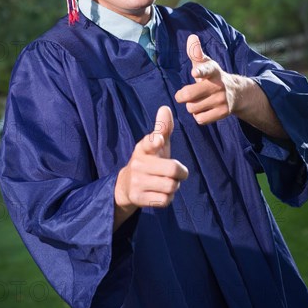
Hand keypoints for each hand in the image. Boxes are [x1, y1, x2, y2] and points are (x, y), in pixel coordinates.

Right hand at [114, 106, 187, 228]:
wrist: (127, 186)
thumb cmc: (149, 161)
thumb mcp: (155, 144)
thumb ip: (163, 128)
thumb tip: (165, 107)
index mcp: (143, 148)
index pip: (148, 142)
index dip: (155, 141)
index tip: (158, 140)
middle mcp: (138, 164)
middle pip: (173, 169)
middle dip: (181, 173)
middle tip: (178, 173)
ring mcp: (137, 182)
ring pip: (171, 186)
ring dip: (174, 186)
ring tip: (167, 182)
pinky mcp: (138, 198)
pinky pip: (165, 200)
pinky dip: (168, 198)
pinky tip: (161, 193)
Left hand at [175, 34, 238, 123]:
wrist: (236, 93)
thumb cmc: (212, 77)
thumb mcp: (206, 64)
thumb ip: (195, 53)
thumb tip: (191, 36)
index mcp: (213, 70)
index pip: (206, 69)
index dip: (200, 71)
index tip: (195, 73)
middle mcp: (219, 85)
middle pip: (189, 94)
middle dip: (182, 96)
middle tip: (184, 94)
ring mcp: (222, 99)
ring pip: (192, 108)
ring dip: (191, 106)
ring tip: (198, 101)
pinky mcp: (224, 113)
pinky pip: (200, 119)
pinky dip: (198, 116)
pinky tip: (204, 110)